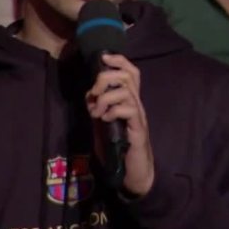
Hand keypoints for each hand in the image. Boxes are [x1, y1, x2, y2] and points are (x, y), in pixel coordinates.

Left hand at [85, 54, 154, 195]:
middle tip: (95, 94)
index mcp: (129, 100)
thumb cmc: (118, 146)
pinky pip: (128, 109)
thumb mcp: (104, 122)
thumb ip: (99, 107)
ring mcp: (139, 115)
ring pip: (125, 91)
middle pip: (126, 75)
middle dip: (105, 78)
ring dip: (106, 98)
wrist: (133, 171)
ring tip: (98, 112)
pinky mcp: (138, 128)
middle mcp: (136, 103)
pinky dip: (113, 110)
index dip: (119, 60)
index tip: (104, 57)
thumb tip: (89, 95)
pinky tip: (105, 120)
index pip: (131, 71)